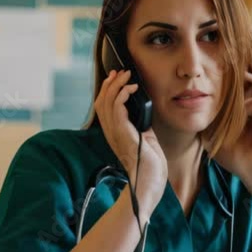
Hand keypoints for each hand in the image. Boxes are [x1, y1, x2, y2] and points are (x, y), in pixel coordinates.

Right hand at [94, 70, 167, 213]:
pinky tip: (131, 88)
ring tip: (127, 76)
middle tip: (120, 72)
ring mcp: (114, 132)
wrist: (149, 179)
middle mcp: (110, 131)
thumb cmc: (149, 163)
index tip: (116, 78)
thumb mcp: (143, 137)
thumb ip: (139, 123)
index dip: (107, 90)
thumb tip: (143, 108)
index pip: (102, 106)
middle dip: (110, 83)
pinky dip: (123, 94)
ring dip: (117, 85)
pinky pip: (117, 107)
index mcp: (113, 133)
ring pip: (107, 101)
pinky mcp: (122, 132)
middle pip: (101, 100)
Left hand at [211, 59, 251, 185]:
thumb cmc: (234, 157)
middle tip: (225, 50)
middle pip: (244, 78)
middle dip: (236, 64)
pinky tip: (247, 73)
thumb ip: (203, 124)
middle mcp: (249, 105)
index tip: (211, 63)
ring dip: (248, 65)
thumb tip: (186, 114)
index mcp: (237, 110)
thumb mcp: (211, 138)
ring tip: (237, 53)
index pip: (230, 87)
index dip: (223, 74)